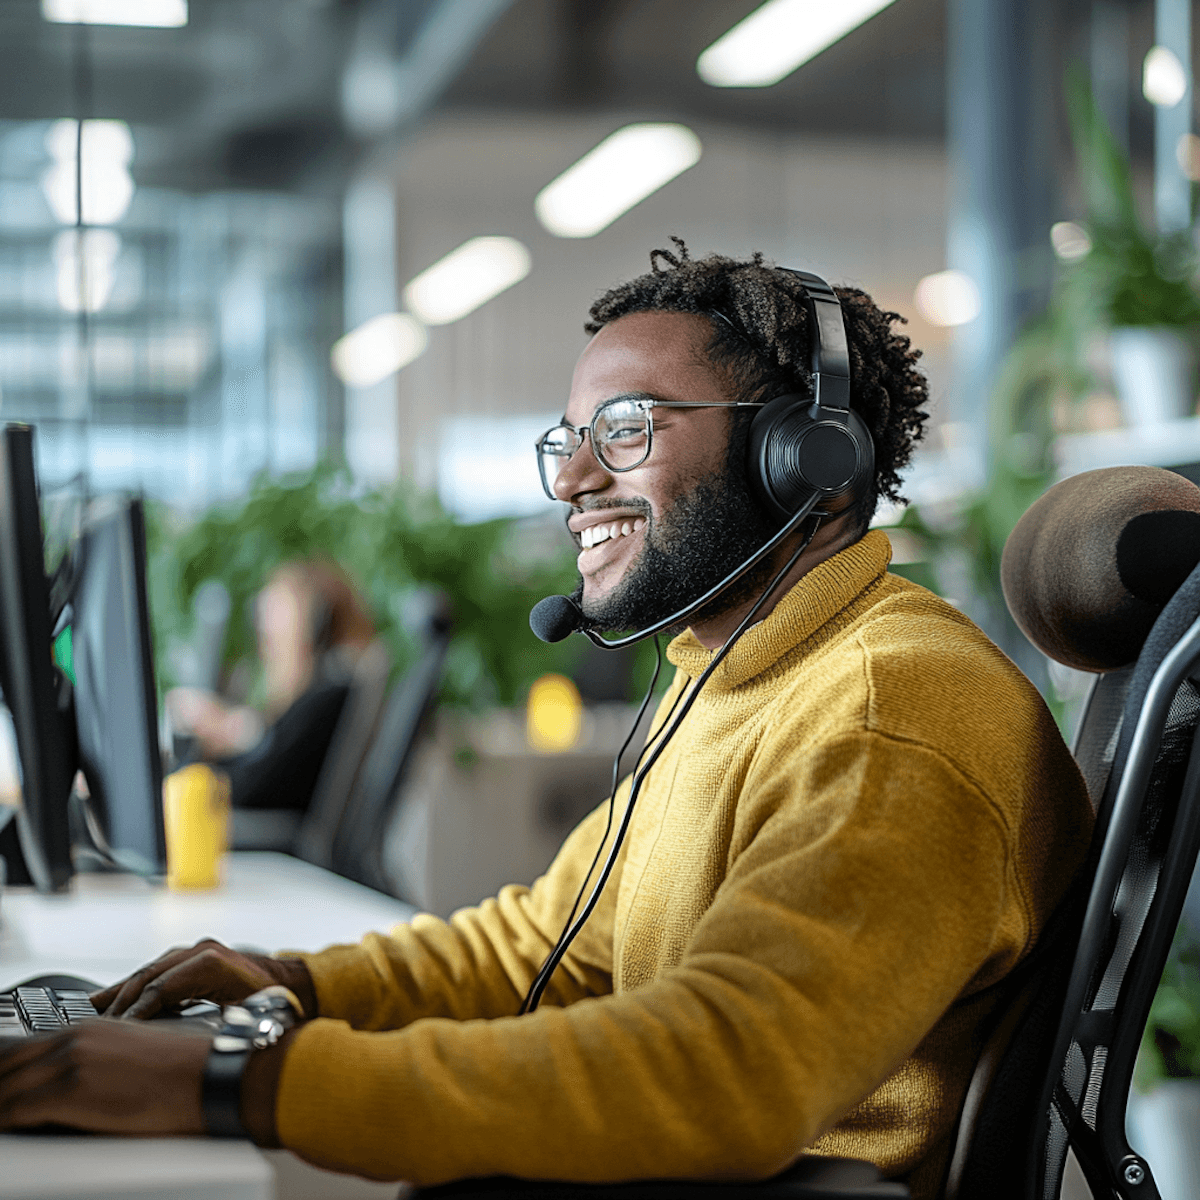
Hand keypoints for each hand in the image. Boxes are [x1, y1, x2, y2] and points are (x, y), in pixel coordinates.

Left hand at [0, 1019, 207, 1133]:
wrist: (209, 1075)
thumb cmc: (181, 1071)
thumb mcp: (133, 1050)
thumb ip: (97, 1057)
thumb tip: (74, 1078)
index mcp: (89, 1027)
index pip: (23, 1045)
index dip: (2, 1067)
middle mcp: (76, 1037)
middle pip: (8, 1060)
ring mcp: (72, 1061)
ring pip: (4, 1084)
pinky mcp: (72, 1090)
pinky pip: (15, 1109)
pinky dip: (2, 1119)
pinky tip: (1, 1126)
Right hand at [92, 938, 316, 1019]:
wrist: (294, 985)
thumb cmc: (273, 1004)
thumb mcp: (241, 1019)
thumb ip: (209, 1028)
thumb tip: (173, 1047)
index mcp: (211, 963)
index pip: (160, 989)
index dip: (136, 1012)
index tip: (117, 1032)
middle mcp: (202, 951)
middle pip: (149, 976)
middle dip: (121, 1001)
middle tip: (98, 1026)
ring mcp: (198, 951)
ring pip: (151, 971)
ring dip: (124, 991)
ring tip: (97, 1010)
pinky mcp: (196, 957)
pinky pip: (160, 970)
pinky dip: (139, 985)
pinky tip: (121, 998)